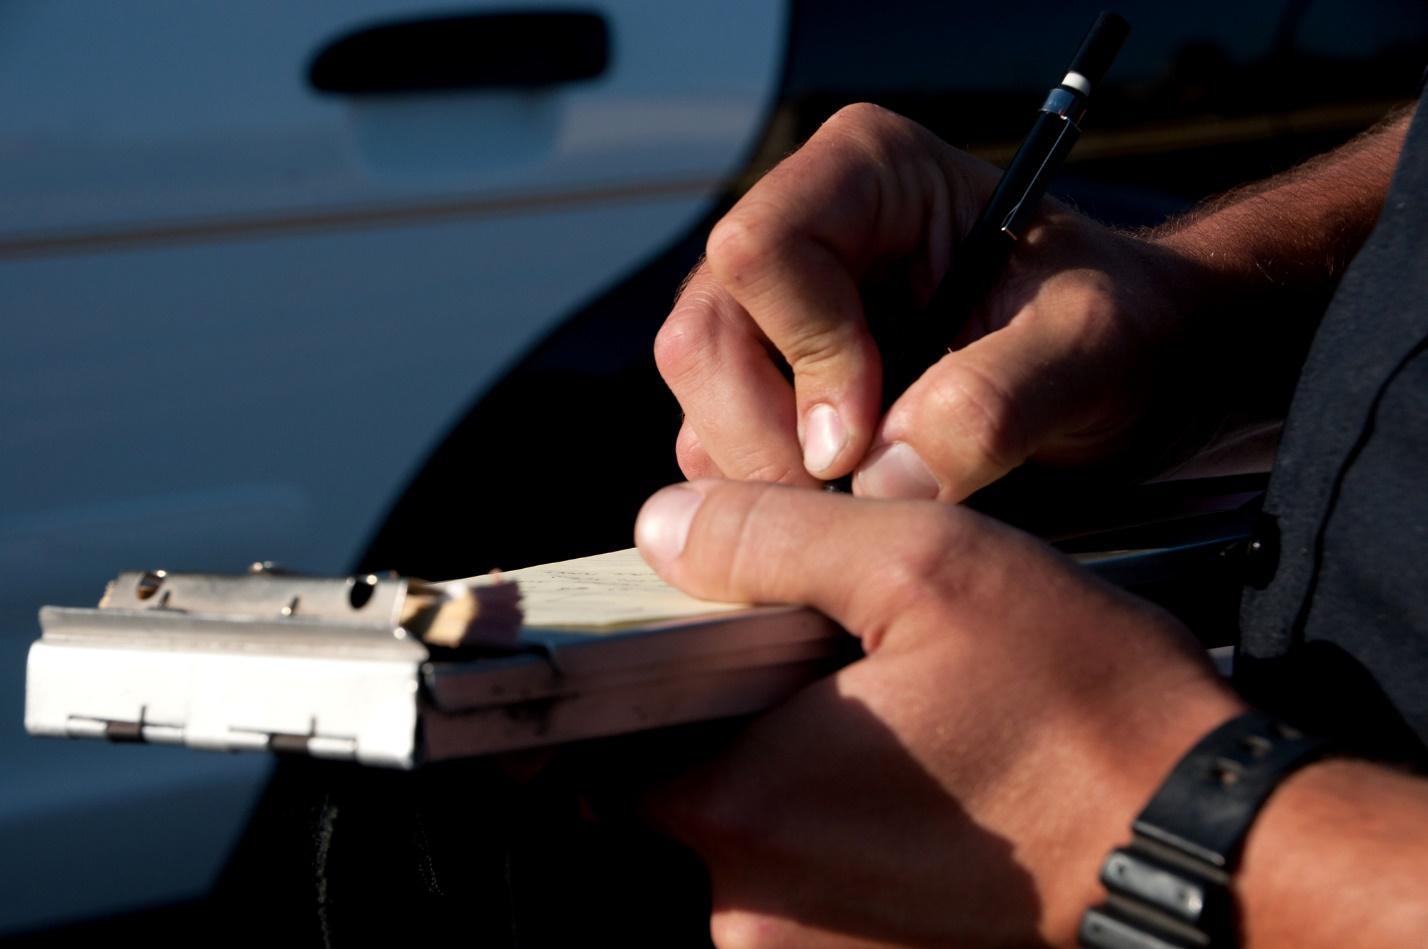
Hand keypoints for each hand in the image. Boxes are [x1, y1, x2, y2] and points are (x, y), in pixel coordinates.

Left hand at [633, 479, 1243, 946]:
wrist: (1204, 838)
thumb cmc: (1080, 706)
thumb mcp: (923, 567)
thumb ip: (769, 538)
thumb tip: (661, 527)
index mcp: (745, 811)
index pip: (607, 742)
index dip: (643, 678)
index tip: (702, 640)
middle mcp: (755, 914)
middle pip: (682, 788)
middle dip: (735, 719)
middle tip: (832, 666)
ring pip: (753, 834)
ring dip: (796, 771)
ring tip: (894, 720)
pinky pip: (810, 878)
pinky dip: (840, 820)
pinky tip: (921, 774)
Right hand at [655, 103, 1208, 498]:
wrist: (1132, 375)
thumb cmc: (1119, 331)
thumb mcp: (1089, 351)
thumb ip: (994, 400)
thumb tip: (880, 475)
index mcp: (865, 173)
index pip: (761, 252)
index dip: (805, 355)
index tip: (866, 439)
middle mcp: (800, 231)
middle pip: (702, 337)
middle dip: (766, 439)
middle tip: (855, 496)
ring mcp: (772, 316)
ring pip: (700, 404)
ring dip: (771, 480)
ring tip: (874, 497)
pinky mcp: (769, 388)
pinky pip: (719, 451)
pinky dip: (774, 501)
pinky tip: (853, 504)